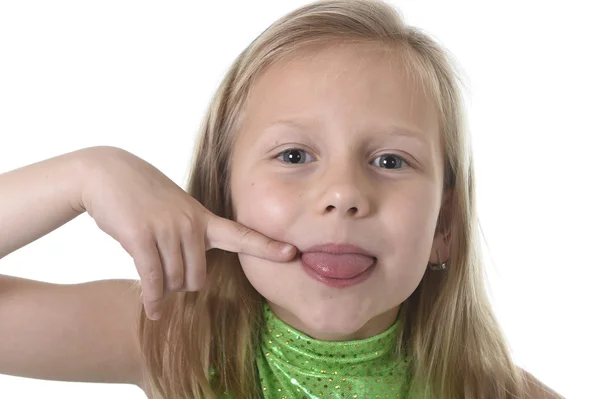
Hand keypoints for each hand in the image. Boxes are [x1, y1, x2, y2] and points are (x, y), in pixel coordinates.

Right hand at [78, 146, 295, 318]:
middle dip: (183, 286)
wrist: (108, 173)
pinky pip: (154, 281)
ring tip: (153, 280)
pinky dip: (153, 299)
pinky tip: (151, 309)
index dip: (266, 246)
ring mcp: (168, 229)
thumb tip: (191, 278)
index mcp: (203, 218)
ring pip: (176, 281)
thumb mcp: (177, 209)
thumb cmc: (144, 196)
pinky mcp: (143, 237)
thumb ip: (192, 236)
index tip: (292, 253)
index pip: (241, 234)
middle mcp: (191, 224)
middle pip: (198, 279)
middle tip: (168, 280)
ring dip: (164, 290)